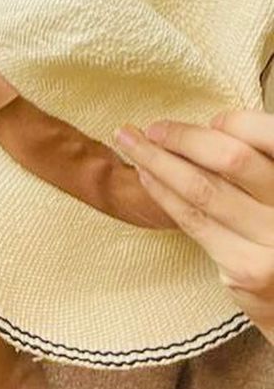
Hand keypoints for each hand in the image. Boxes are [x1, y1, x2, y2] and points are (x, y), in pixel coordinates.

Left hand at [115, 111, 273, 342]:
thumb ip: (260, 164)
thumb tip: (210, 127)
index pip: (271, 136)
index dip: (236, 123)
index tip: (210, 120)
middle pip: (231, 159)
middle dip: (184, 138)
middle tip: (151, 128)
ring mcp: (271, 242)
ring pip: (203, 189)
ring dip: (158, 161)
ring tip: (129, 142)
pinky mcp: (244, 268)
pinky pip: (193, 221)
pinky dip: (162, 193)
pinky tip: (144, 175)